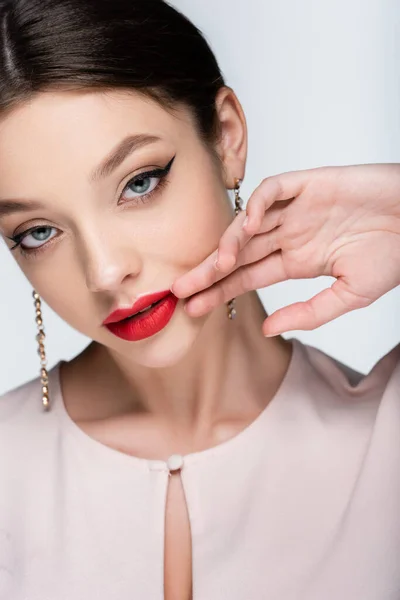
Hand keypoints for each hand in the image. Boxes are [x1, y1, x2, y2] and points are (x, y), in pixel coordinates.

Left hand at [171, 164, 399, 336]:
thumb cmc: (393, 256)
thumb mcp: (349, 295)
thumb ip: (308, 312)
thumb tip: (269, 329)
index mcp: (297, 260)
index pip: (247, 277)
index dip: (219, 290)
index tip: (192, 307)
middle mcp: (290, 235)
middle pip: (238, 253)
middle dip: (208, 272)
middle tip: (179, 290)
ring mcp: (296, 210)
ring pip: (248, 224)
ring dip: (228, 244)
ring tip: (216, 266)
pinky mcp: (308, 184)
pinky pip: (273, 190)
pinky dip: (258, 206)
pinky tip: (250, 227)